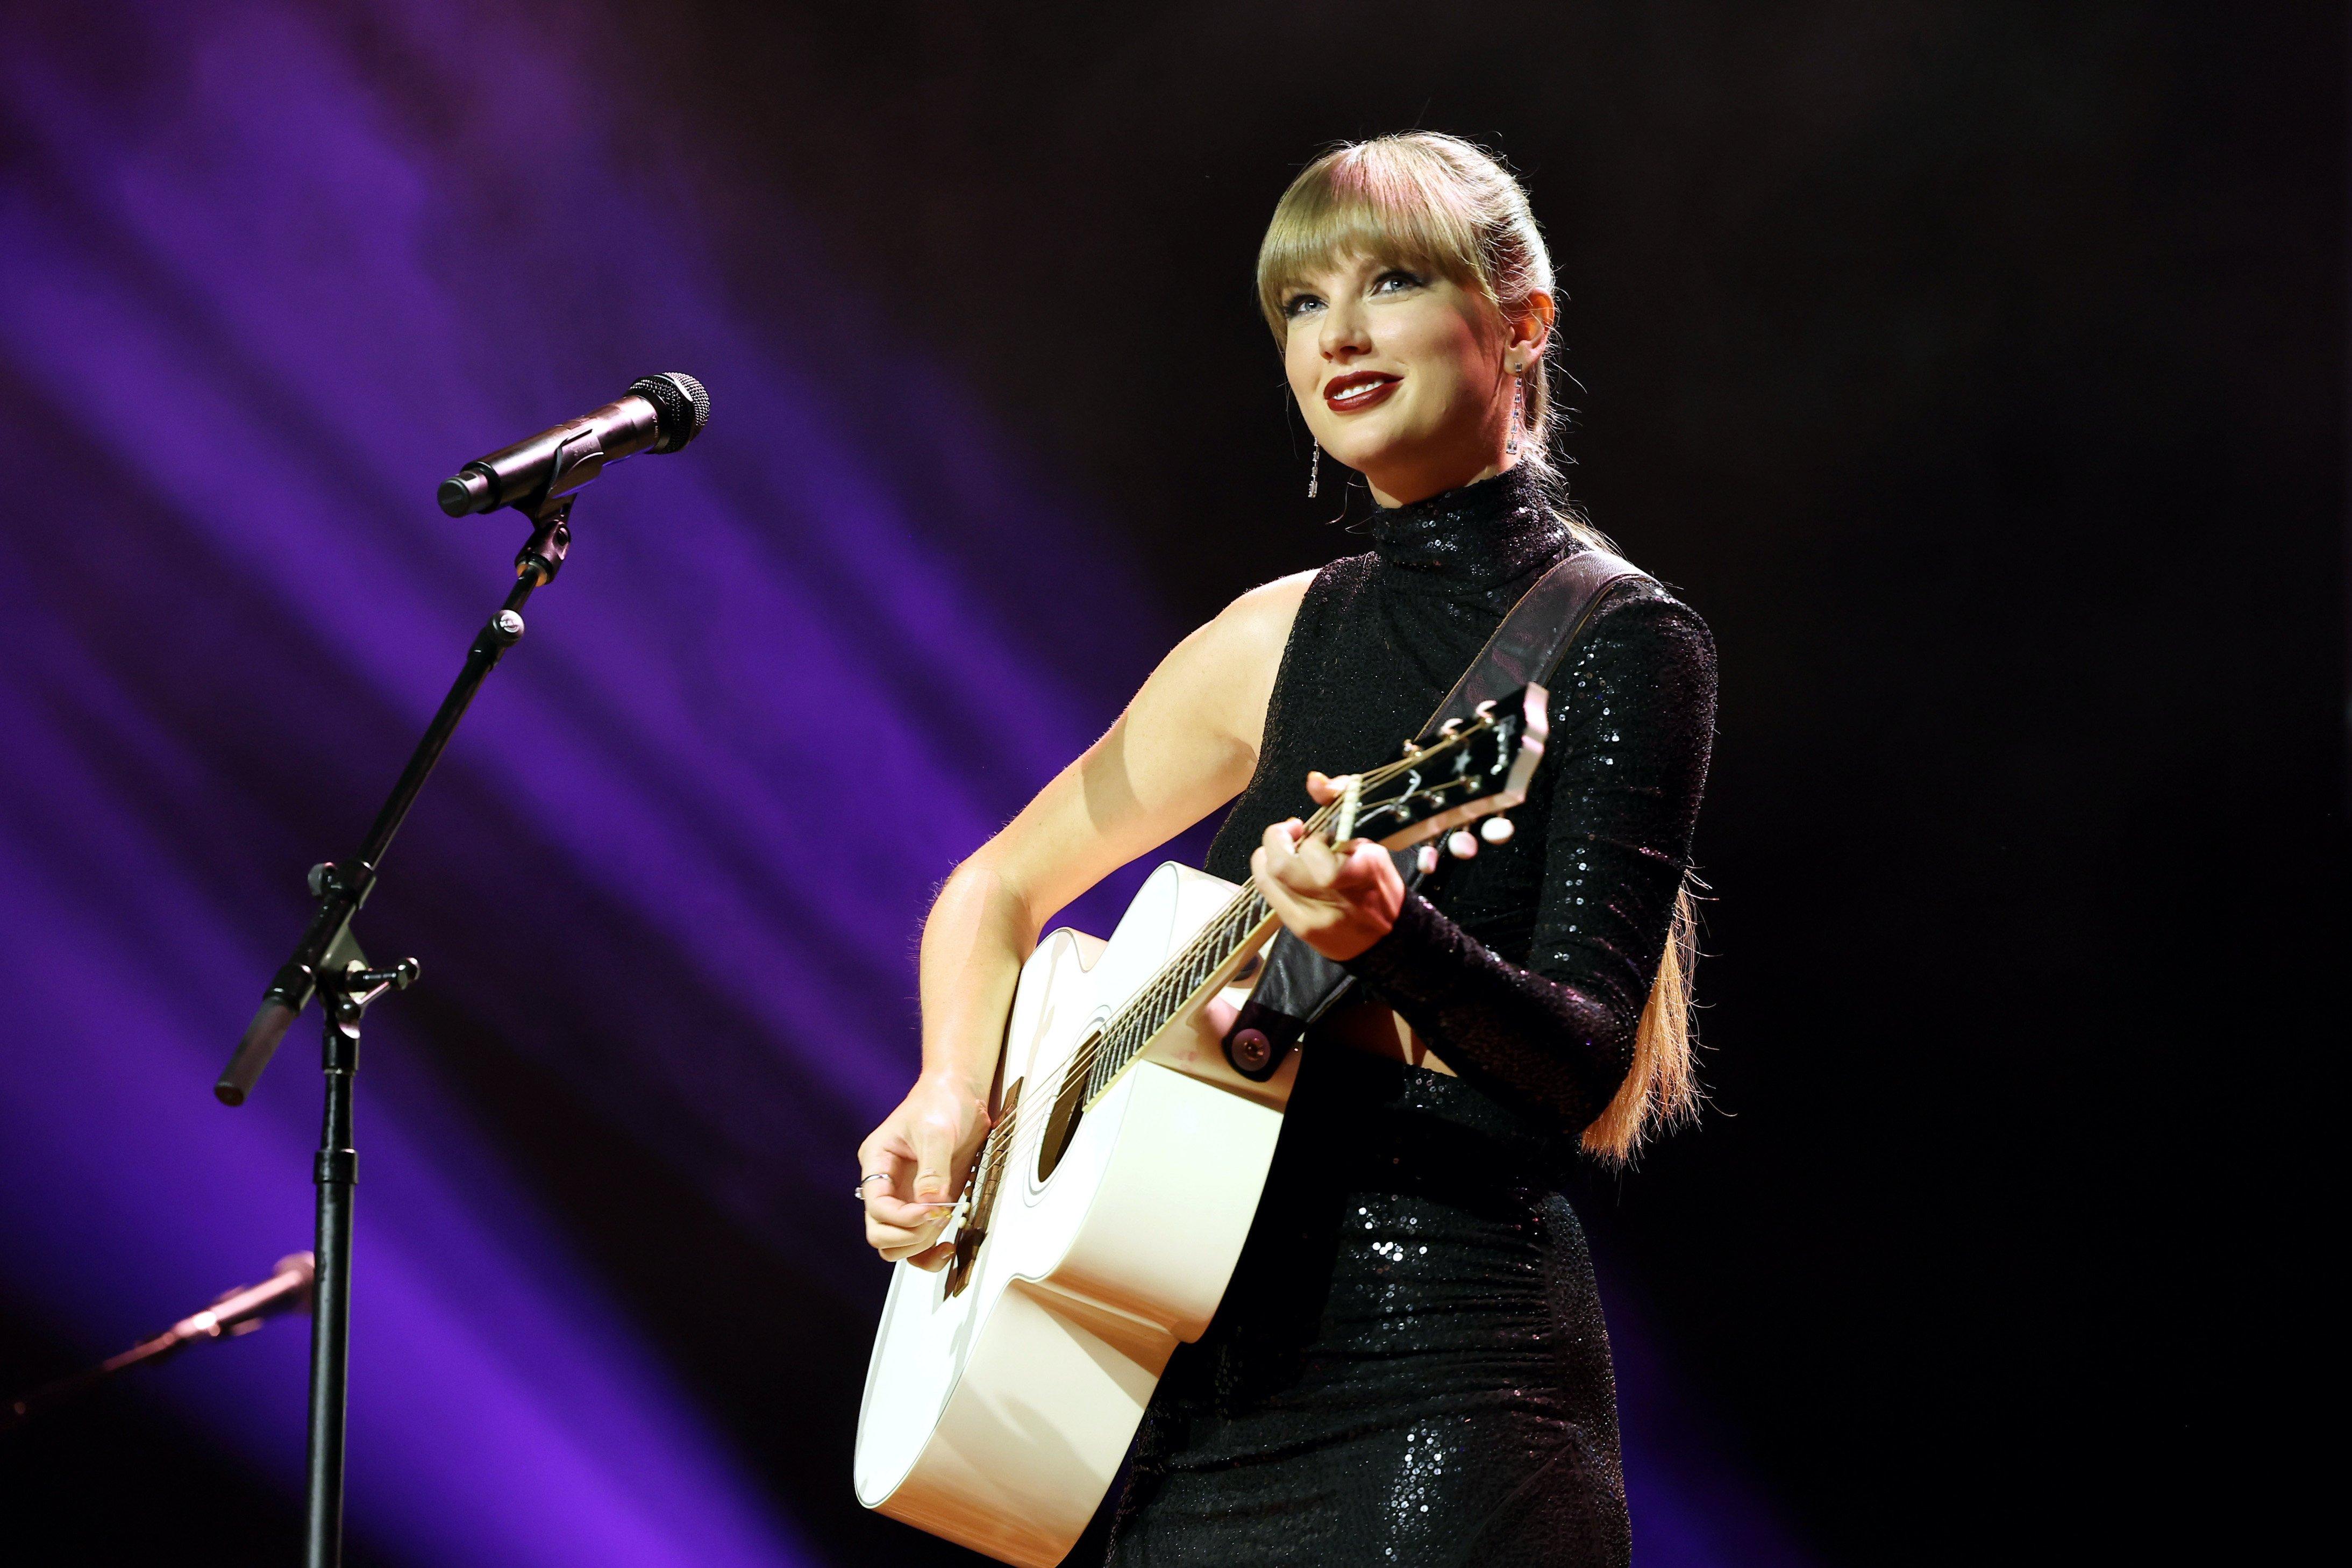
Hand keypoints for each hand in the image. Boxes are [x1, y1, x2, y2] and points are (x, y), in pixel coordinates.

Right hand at [858, 1071, 991, 1270]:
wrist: (961, 1094)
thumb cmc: (941, 1101)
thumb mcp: (936, 1130)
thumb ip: (932, 1167)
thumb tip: (930, 1202)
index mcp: (877, 1163)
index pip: (877, 1206)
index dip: (903, 1217)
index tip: (933, 1209)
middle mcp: (887, 1185)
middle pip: (880, 1233)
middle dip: (910, 1234)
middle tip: (939, 1217)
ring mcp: (906, 1198)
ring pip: (896, 1245)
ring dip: (919, 1245)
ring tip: (945, 1223)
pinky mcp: (927, 1205)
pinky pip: (918, 1242)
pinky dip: (929, 1252)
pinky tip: (947, 1247)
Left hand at [1250, 771, 1406, 961]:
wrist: (1389, 939)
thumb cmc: (1380, 886)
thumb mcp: (1372, 844)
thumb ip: (1342, 806)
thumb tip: (1314, 780)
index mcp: (1360, 871)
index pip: (1317, 851)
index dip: (1310, 837)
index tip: (1316, 832)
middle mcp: (1332, 898)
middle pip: (1281, 865)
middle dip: (1277, 839)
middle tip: (1291, 832)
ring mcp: (1312, 918)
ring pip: (1267, 878)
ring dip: (1270, 855)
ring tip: (1287, 851)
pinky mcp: (1299, 930)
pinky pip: (1268, 895)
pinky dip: (1271, 876)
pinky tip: (1287, 873)